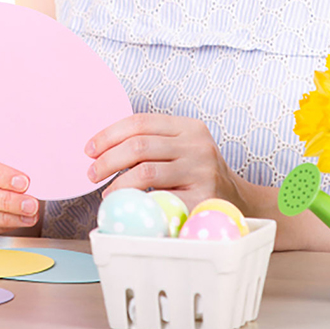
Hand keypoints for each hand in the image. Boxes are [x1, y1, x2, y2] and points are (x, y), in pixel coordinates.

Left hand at [86, 113, 242, 211]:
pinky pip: (160, 199)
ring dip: (118, 183)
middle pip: (139, 145)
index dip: (109, 134)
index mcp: (188, 126)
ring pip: (145, 171)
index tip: (90, 149)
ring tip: (106, 192)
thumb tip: (101, 150)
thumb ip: (152, 142)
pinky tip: (128, 206)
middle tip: (91, 173)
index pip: (140, 122)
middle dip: (108, 159)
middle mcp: (197, 145)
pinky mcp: (203, 199)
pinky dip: (137, 202)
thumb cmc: (198, 173)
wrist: (240, 201)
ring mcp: (202, 171)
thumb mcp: (182, 148)